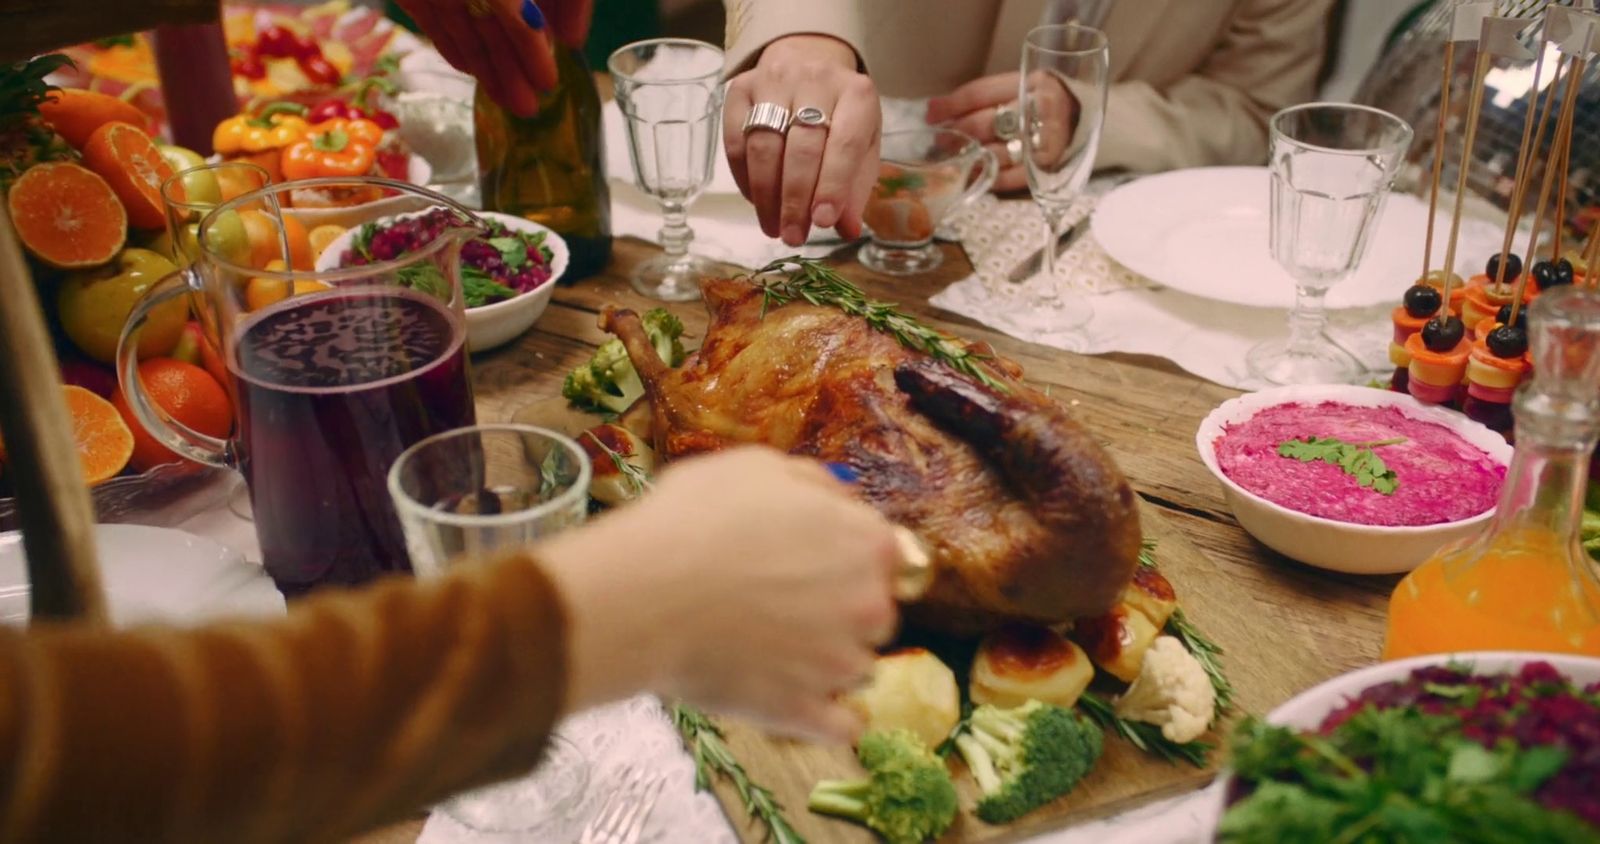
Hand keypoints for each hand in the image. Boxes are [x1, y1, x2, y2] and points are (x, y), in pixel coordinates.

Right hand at [396, 0, 576, 116]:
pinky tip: (471, 68)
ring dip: (484, 70)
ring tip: (506, 99)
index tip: (548, 83)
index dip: (533, 53)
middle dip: (509, 75)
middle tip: (528, 109)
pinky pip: (431, 24)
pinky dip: (454, 48)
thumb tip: (574, 41)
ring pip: (457, 34)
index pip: (517, 19)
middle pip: (486, 34)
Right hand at [539, 447, 901, 742]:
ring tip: (771, 648)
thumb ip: (814, 483)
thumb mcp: (758, 467)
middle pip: (876, 613)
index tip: (811, 559)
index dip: (846, 555)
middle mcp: (870, 606)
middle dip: (842, 609)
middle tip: (785, 602)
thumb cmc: (694, 521)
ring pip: (856, 669)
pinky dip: (828, 719)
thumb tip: (840, 500)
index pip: (886, 555)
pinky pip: (841, 726)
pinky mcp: (806, 712)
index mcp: (868, 543)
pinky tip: (803, 702)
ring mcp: (840, 666)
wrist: (642, 595)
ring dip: (827, 661)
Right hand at [723, 35, 881, 245]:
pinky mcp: (740, 88)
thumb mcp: (862, 147)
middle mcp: (816, 79)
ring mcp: (774, 80)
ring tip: (773, 227)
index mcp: (857, 94)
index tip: (821, 222)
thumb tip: (846, 229)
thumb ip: (855, 188)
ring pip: (764, 145)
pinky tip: (756, 201)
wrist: (807, 64)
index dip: (832, 185)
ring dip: (767, 195)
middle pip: (801, 148)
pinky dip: (744, 177)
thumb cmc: (840, 116)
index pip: (845, 144)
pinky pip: (736, 140)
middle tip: (793, 236)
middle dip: (795, 200)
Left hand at [926, 71, 1078, 192]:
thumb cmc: (1044, 103)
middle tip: (942, 140)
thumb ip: (987, 97)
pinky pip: (1012, 177)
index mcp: (1031, 82)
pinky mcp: (1048, 167)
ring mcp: (1046, 140)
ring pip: (996, 152)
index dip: (950, 105)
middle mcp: (1040, 109)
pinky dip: (990, 178)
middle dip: (957, 134)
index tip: (931, 114)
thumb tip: (936, 108)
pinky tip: (977, 175)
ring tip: (957, 159)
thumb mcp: (1023, 87)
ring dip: (970, 158)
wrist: (1087, 120)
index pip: (980, 93)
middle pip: (986, 123)